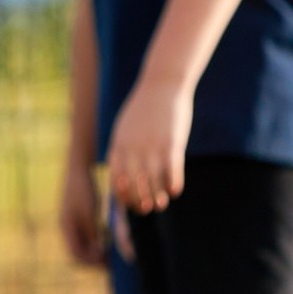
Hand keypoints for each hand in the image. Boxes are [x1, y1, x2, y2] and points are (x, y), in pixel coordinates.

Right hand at [57, 156, 106, 267]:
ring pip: (80, 246)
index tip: (107, 264)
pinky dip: (93, 242)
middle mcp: (65, 228)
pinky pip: (83, 237)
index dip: (91, 263)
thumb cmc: (84, 190)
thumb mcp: (90, 213)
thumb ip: (93, 232)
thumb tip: (98, 251)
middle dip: (92, 260)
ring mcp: (69, 223)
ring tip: (109, 253)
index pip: (75, 254)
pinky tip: (105, 240)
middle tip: (110, 263)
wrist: (78, 170)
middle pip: (77, 253)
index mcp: (66, 227)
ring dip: (93, 252)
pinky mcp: (75, 218)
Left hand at [104, 77, 190, 214]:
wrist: (161, 85)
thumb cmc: (144, 109)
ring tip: (162, 204)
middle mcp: (133, 149)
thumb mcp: (124, 128)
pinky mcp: (172, 143)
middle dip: (139, 201)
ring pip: (153, 182)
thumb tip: (123, 172)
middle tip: (148, 208)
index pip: (116, 179)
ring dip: (157, 197)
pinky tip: (176, 191)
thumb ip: (123, 149)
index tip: (129, 203)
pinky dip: (173, 184)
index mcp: (119, 146)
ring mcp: (152, 147)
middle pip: (134, 185)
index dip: (122, 195)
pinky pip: (172, 171)